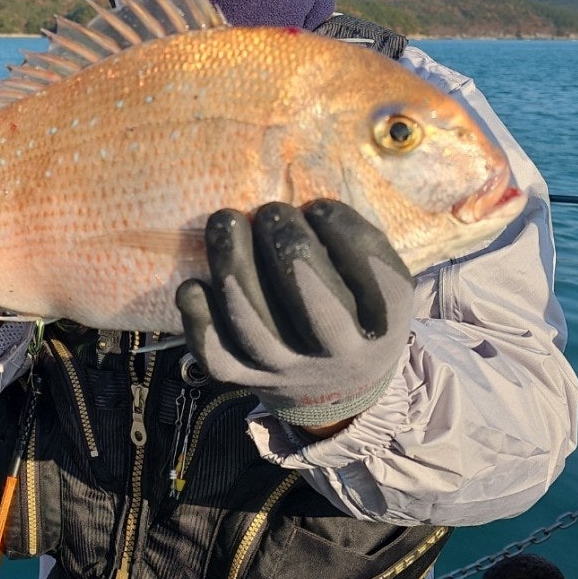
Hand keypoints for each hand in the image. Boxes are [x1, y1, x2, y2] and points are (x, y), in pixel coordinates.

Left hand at [176, 200, 413, 427]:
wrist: (336, 388)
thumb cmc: (355, 311)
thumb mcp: (376, 281)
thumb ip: (354, 243)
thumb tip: (301, 191)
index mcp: (383, 320)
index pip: (372, 273)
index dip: (341, 229)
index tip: (318, 207)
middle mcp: (338, 350)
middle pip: (309, 295)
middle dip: (285, 241)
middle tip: (272, 211)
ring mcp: (288, 368)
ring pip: (252, 320)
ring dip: (232, 262)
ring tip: (226, 221)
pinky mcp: (246, 378)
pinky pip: (217, 351)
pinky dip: (200, 316)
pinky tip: (194, 284)